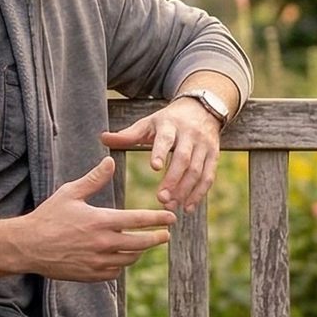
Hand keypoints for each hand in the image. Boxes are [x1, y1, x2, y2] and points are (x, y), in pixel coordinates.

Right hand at [15, 157, 176, 280]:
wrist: (27, 246)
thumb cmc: (48, 217)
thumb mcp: (70, 193)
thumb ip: (94, 179)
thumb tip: (111, 161)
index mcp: (100, 221)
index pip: (138, 220)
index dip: (158, 219)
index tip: (171, 218)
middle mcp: (102, 243)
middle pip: (141, 243)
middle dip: (157, 238)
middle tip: (166, 235)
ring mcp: (97, 262)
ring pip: (129, 259)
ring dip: (140, 251)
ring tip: (144, 244)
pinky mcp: (90, 275)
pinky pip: (115, 272)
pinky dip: (122, 264)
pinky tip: (122, 257)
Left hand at [102, 98, 222, 211]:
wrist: (201, 109)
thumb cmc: (168, 121)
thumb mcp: (148, 123)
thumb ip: (128, 135)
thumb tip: (103, 138)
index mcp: (170, 125)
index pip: (165, 139)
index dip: (160, 152)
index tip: (154, 167)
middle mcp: (190, 134)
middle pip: (183, 158)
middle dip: (173, 179)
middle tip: (161, 199)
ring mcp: (204, 145)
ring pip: (197, 170)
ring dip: (185, 190)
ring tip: (171, 207)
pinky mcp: (214, 155)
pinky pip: (208, 176)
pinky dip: (199, 193)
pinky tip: (188, 208)